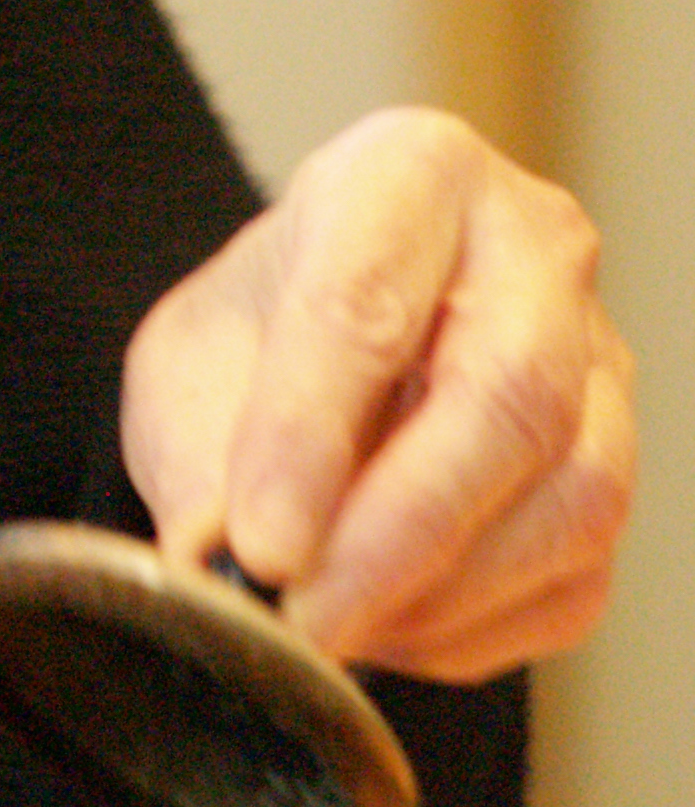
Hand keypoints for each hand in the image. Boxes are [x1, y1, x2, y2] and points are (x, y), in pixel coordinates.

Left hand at [120, 107, 633, 678]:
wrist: (327, 346)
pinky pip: (573, 578)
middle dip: (399, 530)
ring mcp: (596, 360)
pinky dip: (471, 630)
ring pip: (570, 495)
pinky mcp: (613, 468)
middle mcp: (529, 250)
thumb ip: (204, 456)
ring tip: (328, 629)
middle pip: (509, 394)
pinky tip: (383, 625)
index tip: (259, 544)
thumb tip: (220, 565)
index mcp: (409, 175)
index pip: (368, 299)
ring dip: (438, 594)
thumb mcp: (193, 364)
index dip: (309, 434)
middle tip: (306, 617)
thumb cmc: (262, 331)